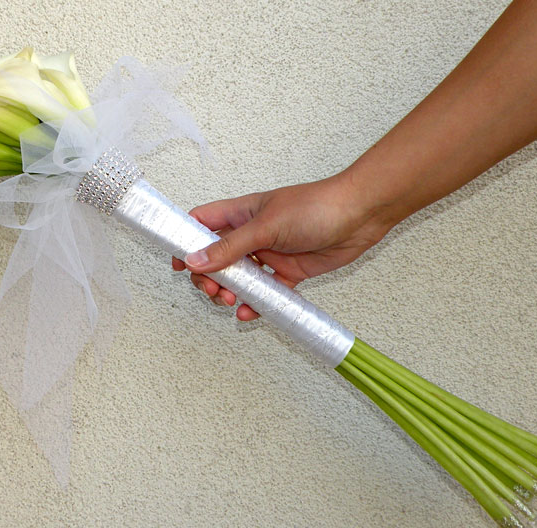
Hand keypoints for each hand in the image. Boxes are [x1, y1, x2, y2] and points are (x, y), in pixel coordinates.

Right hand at [172, 171, 398, 319]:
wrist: (360, 215)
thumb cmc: (315, 206)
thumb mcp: (266, 226)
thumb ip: (230, 247)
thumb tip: (194, 260)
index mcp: (241, 213)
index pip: (201, 223)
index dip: (185, 241)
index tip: (177, 263)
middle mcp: (252, 234)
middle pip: (216, 258)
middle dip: (208, 276)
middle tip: (213, 290)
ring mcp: (269, 254)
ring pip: (239, 278)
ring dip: (230, 292)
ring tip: (232, 301)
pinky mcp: (288, 272)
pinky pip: (266, 292)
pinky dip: (256, 304)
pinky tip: (249, 313)